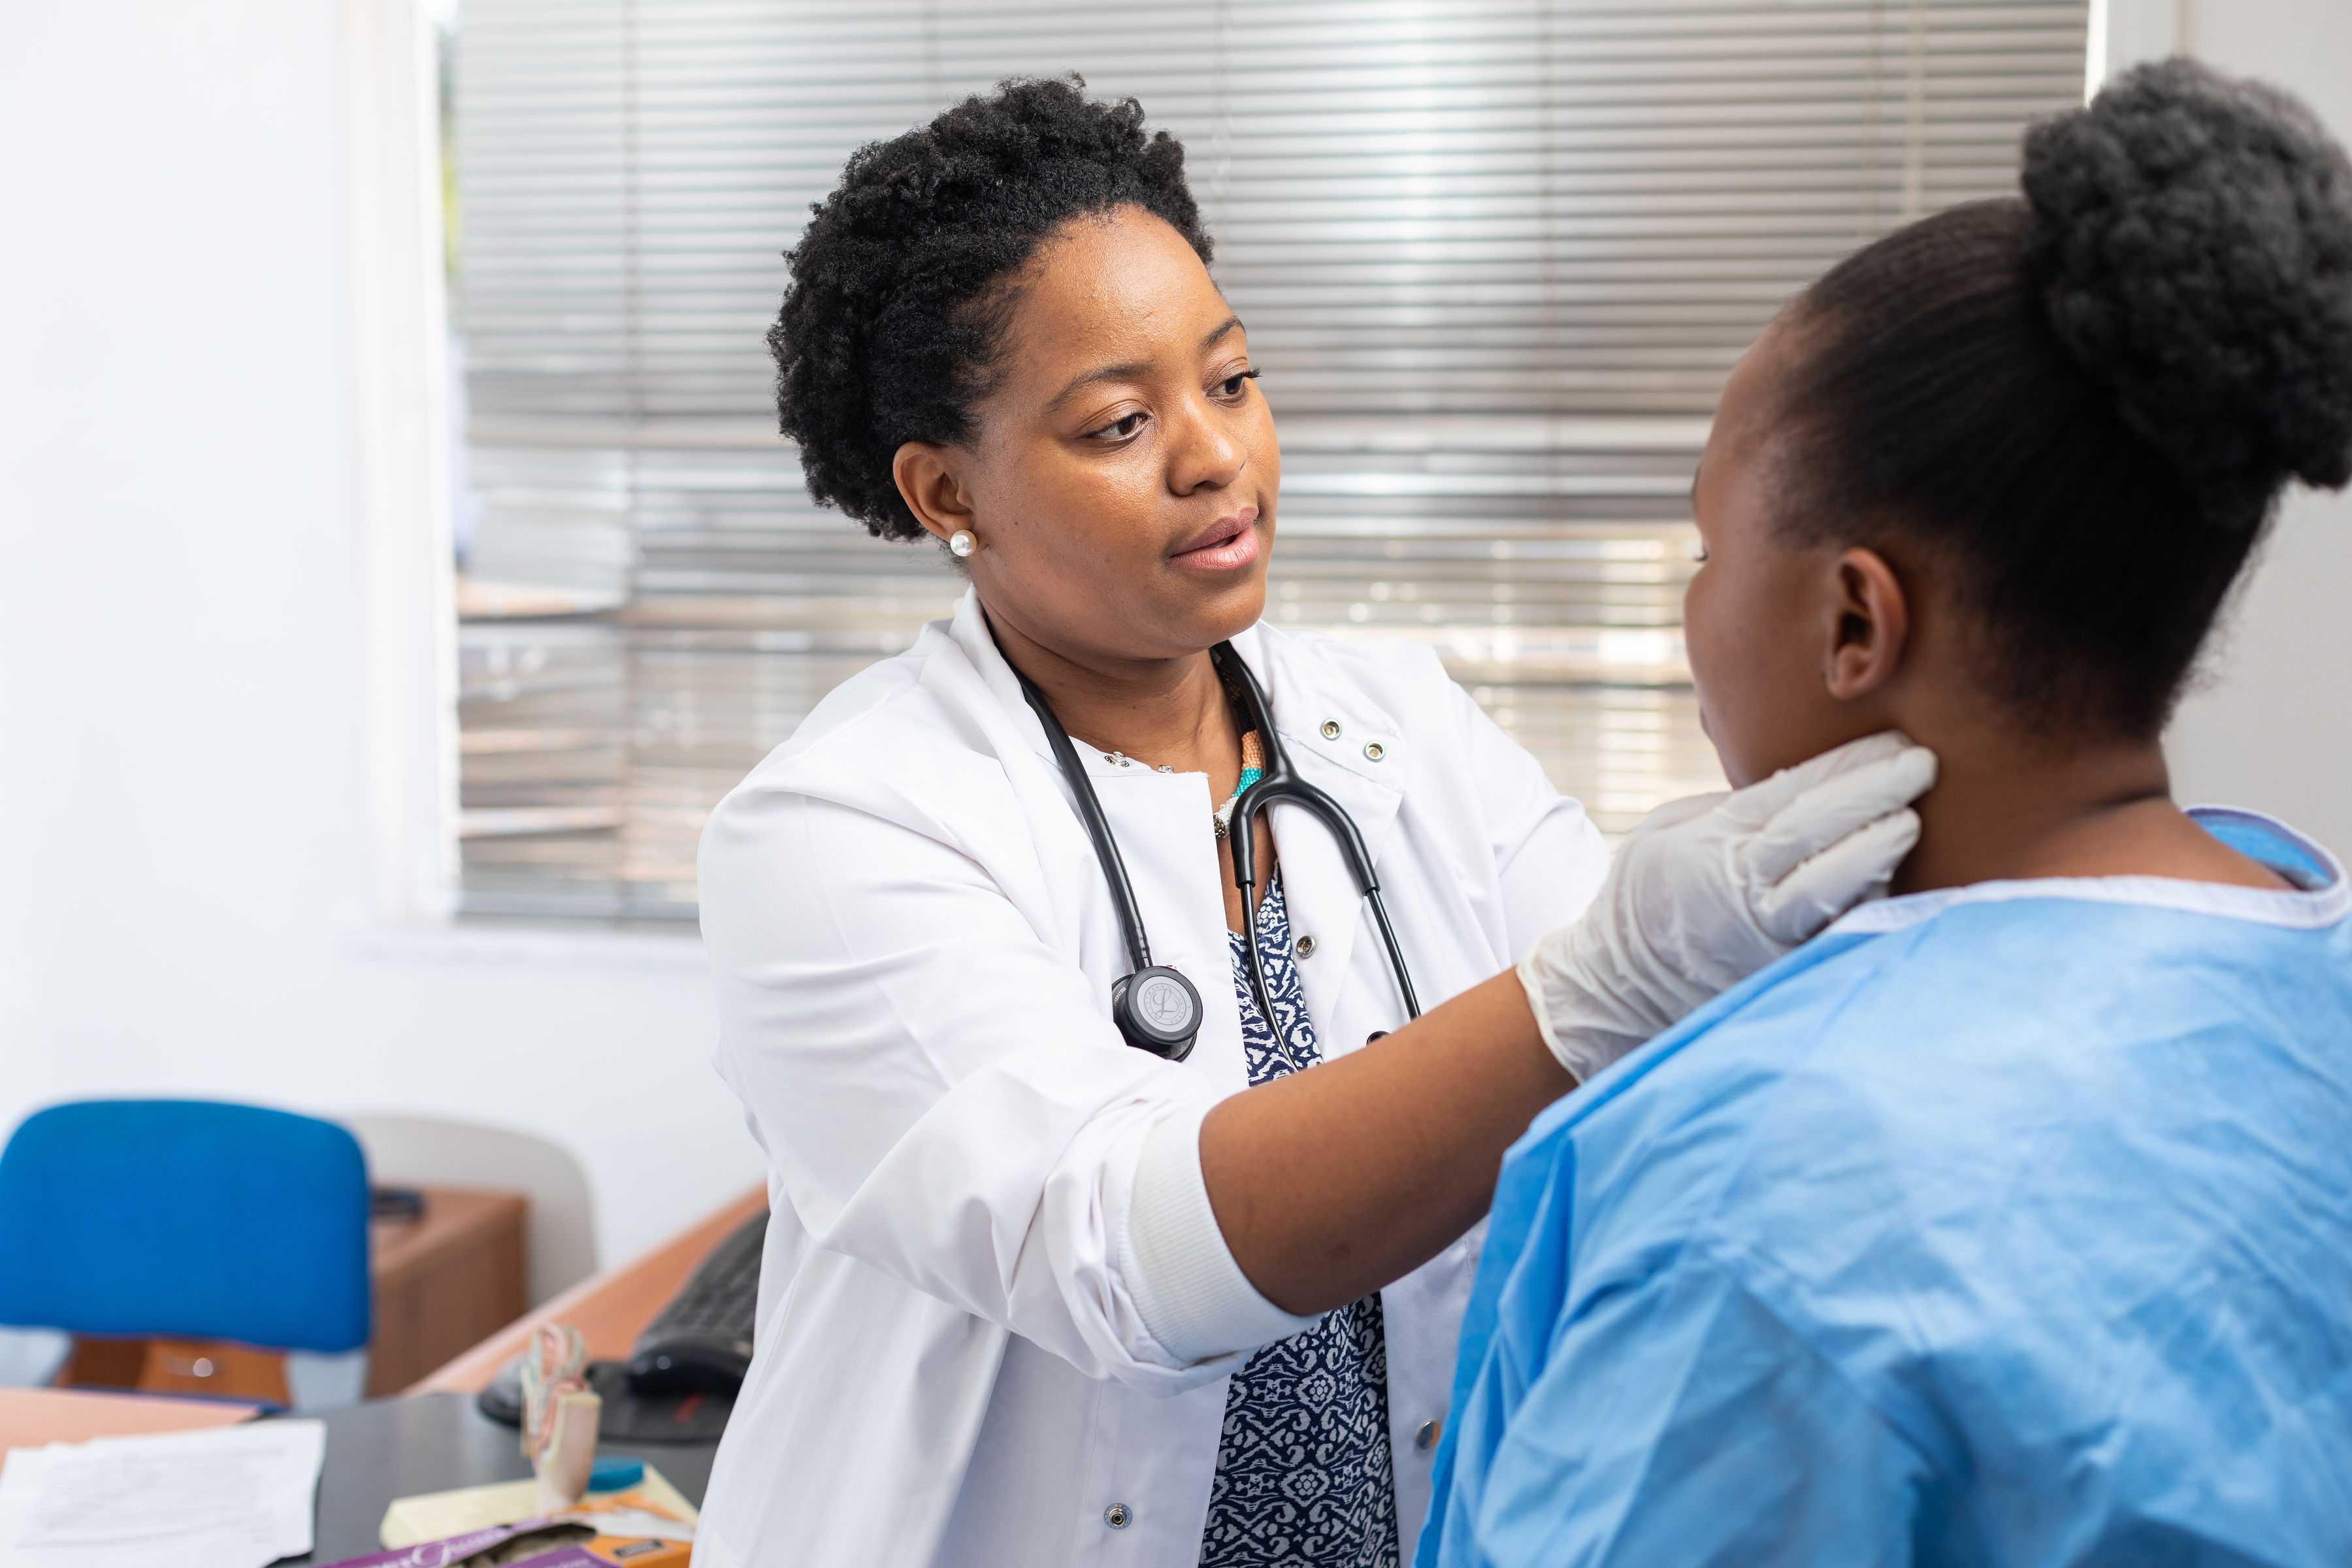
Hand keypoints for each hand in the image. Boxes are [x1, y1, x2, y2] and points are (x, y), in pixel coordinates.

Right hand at [1520, 731, 1936, 1080]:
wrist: (1621, 985)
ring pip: (1837, 891)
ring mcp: (1767, 938)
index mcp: (1714, 844)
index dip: (1848, 766)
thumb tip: (1809, 782)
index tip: (1895, 741)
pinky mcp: (1783, 975)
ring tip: (1915, 820)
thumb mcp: (1672, 829)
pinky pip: (1837, 935)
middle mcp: (1743, 891)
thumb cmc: (1649, 893)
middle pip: (1820, 834)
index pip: (1793, 795)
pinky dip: (1870, 905)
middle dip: (1877, 795)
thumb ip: (1734, 808)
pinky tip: (1897, 879)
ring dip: (1881, 853)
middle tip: (1925, 762)